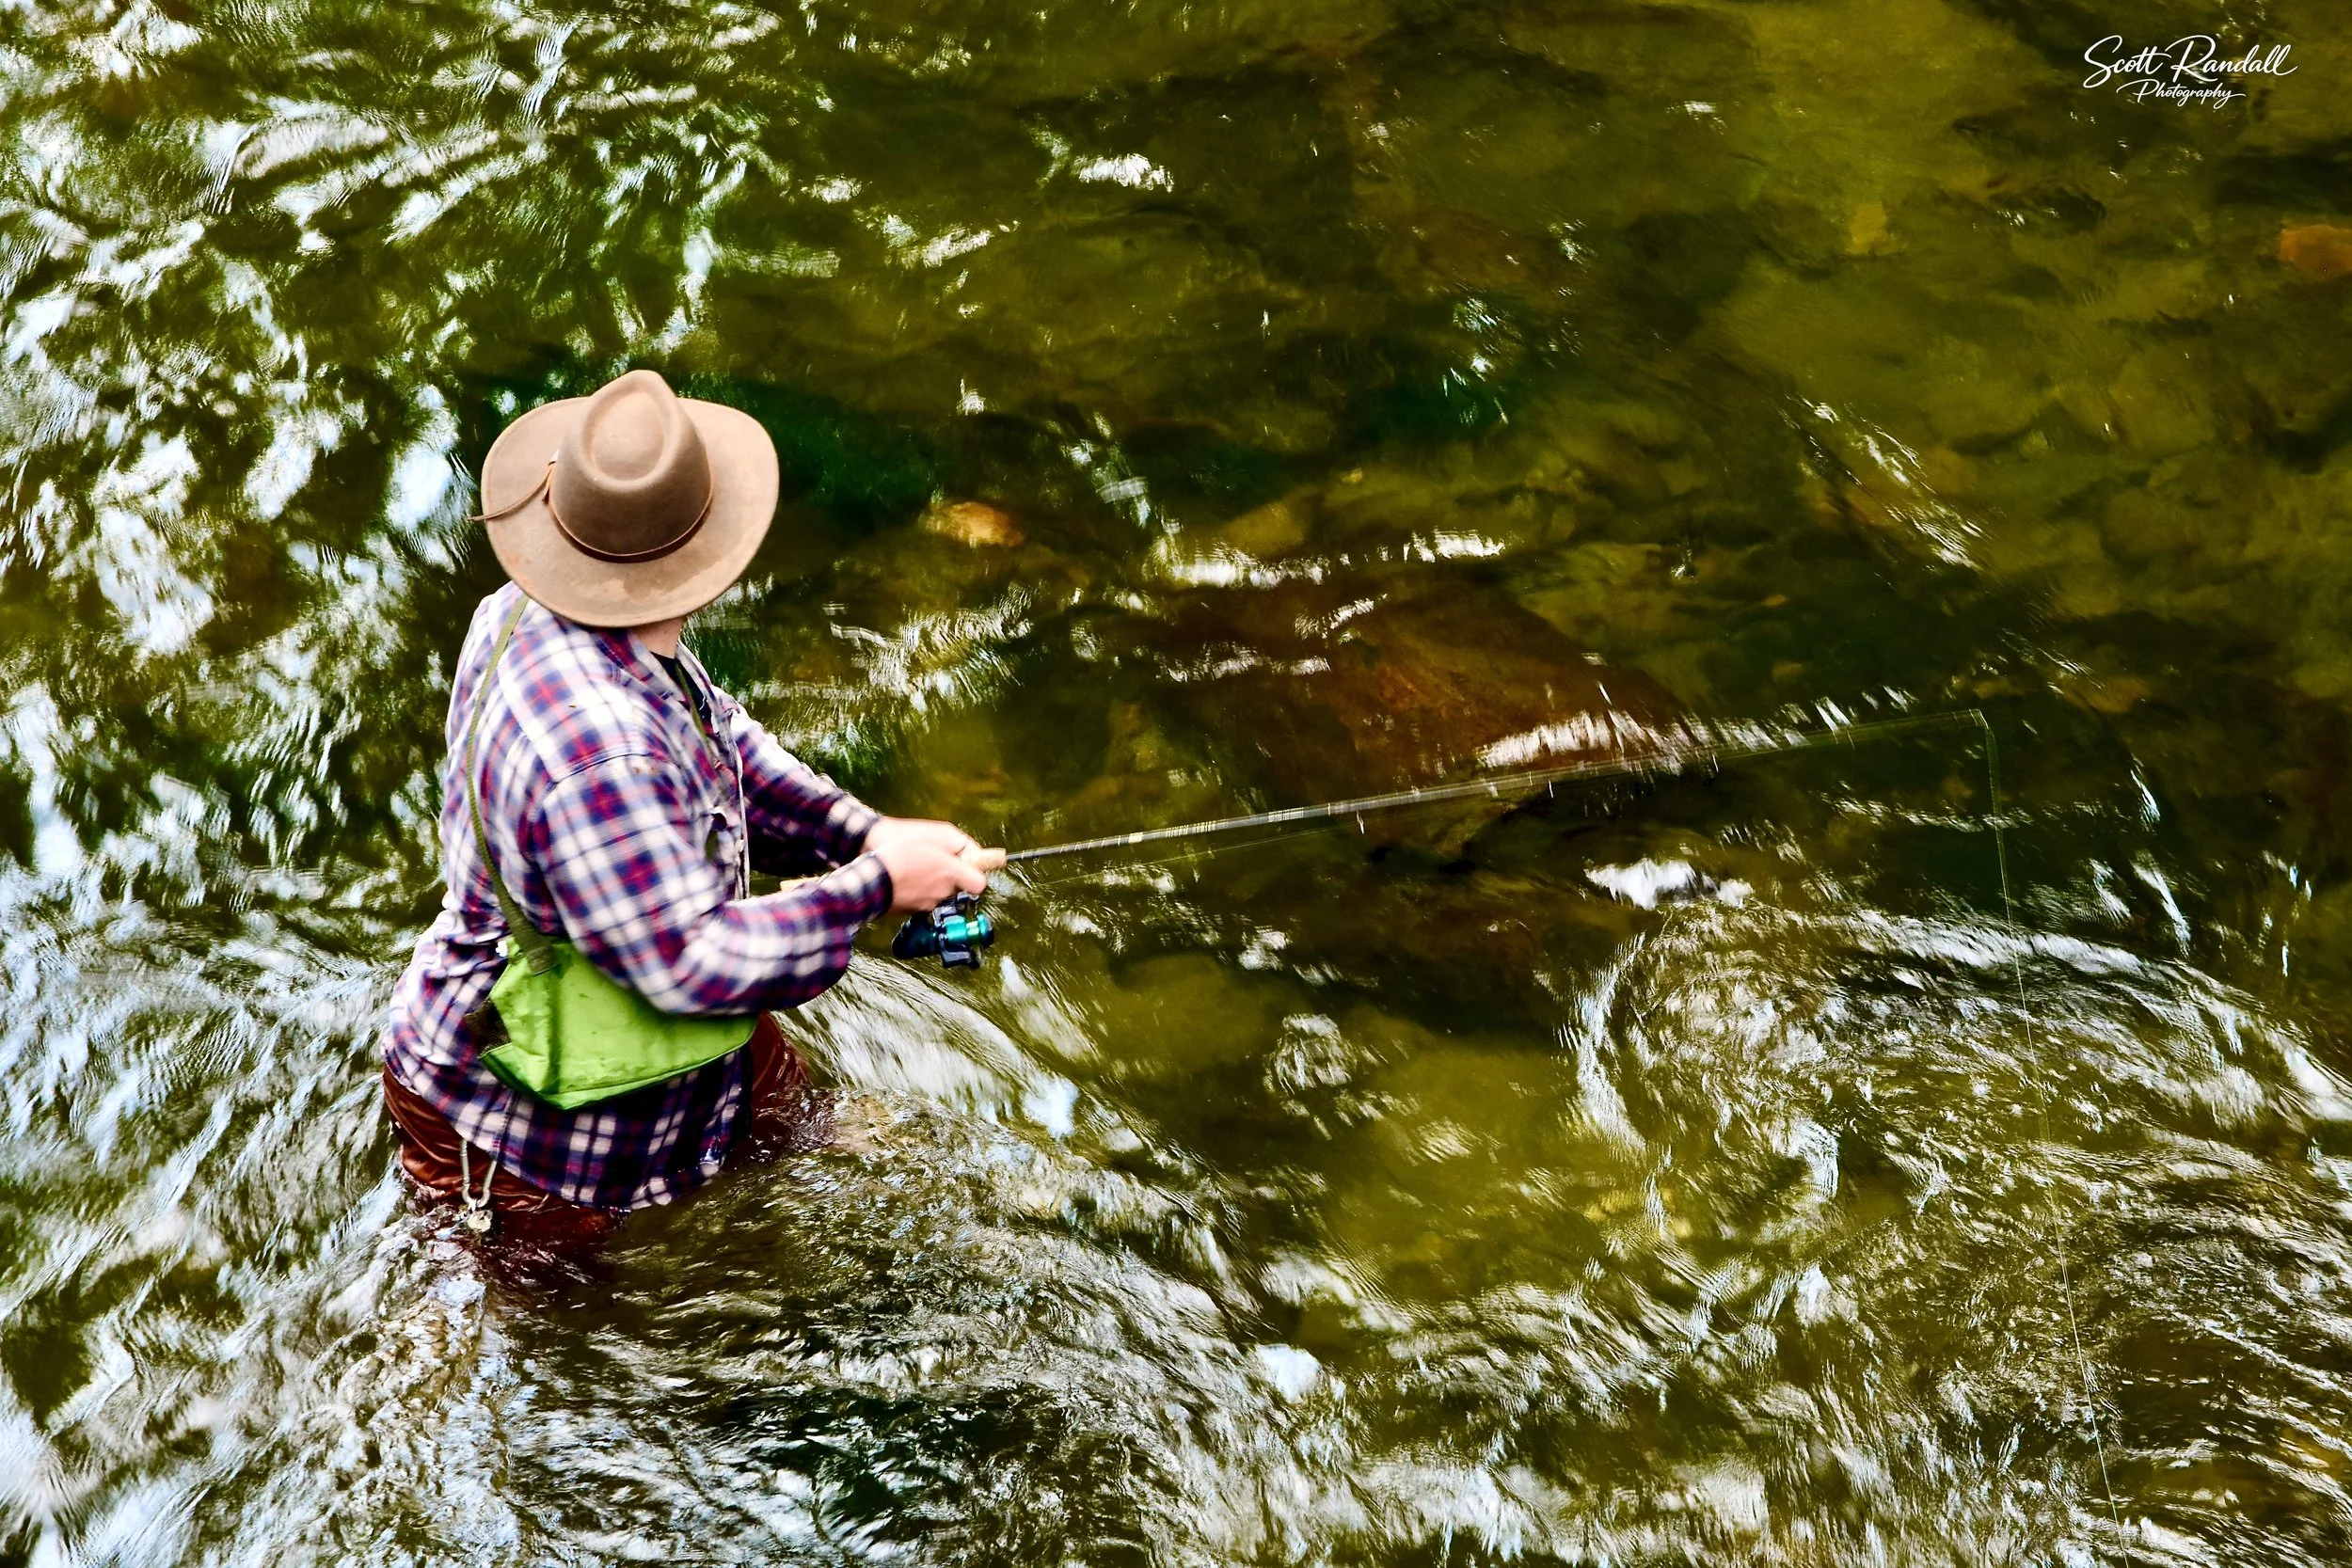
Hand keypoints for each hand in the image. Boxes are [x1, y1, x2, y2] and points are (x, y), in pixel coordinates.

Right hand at [864, 816, 999, 913]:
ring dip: (932, 882)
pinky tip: (904, 878)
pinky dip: (917, 890)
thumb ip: (959, 847)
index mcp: (951, 873)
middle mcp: (943, 892)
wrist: (869, 878)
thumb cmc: (899, 853)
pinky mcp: (912, 911)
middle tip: (933, 859)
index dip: (976, 873)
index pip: (979, 883)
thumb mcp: (933, 838)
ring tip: (914, 867)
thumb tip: (974, 855)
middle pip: (957, 886)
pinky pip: (922, 899)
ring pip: (939, 893)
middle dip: (950, 875)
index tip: (968, 864)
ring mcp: (928, 904)